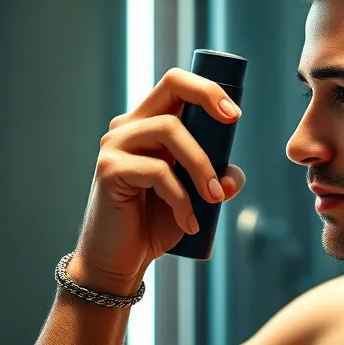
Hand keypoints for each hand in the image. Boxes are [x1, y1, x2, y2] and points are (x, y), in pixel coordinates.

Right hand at [72, 67, 246, 291]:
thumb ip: (218, 180)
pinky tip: (189, 222)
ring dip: (201, 165)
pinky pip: (157, 170)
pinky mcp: (109, 169)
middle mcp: (129, 126)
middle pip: (171, 84)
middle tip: (233, 123)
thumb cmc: (157, 223)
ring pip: (169, 130)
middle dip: (208, 98)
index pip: (177, 84)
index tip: (234, 114)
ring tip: (213, 199)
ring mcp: (115, 145)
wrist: (122, 260)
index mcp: (149, 124)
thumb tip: (233, 177)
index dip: (208, 89)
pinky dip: (181, 197)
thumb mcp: (197, 198)